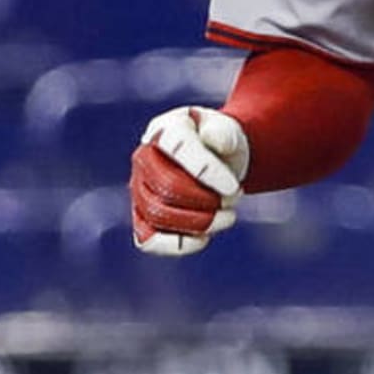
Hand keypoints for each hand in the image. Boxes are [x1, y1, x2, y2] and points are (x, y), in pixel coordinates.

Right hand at [129, 106, 250, 256]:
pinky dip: (176, 244)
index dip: (207, 171)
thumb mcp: (229, 130)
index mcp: (165, 129)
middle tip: (234, 198)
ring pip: (157, 214)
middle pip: (166, 186)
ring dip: (198, 222)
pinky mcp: (142, 216)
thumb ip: (224, 132)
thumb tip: (215, 141)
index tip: (234, 187)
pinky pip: (147, 239)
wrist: (217, 158)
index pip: (178, 148)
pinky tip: (204, 239)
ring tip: (228, 216)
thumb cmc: (220, 142)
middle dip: (206, 199)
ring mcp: (139, 188)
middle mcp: (144, 157)